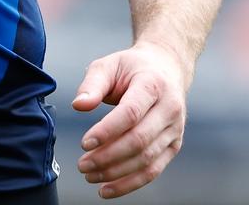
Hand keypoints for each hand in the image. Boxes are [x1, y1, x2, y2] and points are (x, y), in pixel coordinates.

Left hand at [72, 41, 187, 197]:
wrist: (166, 68)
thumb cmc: (132, 68)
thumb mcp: (109, 64)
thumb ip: (92, 84)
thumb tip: (78, 105)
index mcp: (153, 84)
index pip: (130, 113)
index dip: (107, 131)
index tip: (84, 143)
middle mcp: (169, 109)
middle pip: (139, 140)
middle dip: (108, 157)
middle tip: (82, 164)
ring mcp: (175, 130)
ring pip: (146, 160)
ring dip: (116, 173)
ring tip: (90, 175)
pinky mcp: (174, 146)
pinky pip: (153, 171)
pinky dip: (130, 183)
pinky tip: (107, 188)